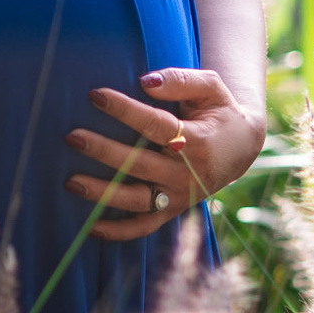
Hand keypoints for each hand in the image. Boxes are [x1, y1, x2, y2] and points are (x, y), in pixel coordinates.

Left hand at [65, 68, 265, 240]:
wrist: (242, 149)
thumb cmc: (220, 111)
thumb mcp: (211, 88)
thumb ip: (181, 80)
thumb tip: (145, 81)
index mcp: (198, 141)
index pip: (156, 125)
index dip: (125, 111)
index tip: (95, 95)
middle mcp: (187, 173)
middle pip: (140, 164)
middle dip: (104, 151)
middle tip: (72, 137)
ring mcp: (179, 196)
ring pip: (137, 200)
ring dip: (102, 194)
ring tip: (71, 182)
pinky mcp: (172, 210)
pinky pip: (144, 227)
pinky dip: (118, 232)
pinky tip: (90, 227)